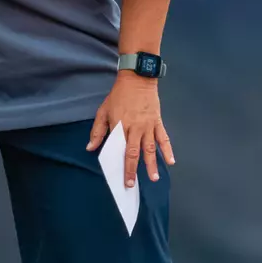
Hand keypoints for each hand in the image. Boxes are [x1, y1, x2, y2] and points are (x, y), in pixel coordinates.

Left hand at [87, 72, 174, 187]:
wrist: (137, 78)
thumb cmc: (118, 95)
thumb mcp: (103, 110)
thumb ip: (97, 131)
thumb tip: (90, 148)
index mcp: (120, 125)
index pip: (119, 148)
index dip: (119, 163)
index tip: (118, 176)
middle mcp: (135, 128)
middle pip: (134, 152)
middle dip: (133, 169)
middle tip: (132, 184)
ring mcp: (148, 125)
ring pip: (150, 148)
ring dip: (152, 164)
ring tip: (154, 178)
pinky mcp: (157, 122)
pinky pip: (163, 138)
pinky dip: (168, 150)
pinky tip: (171, 161)